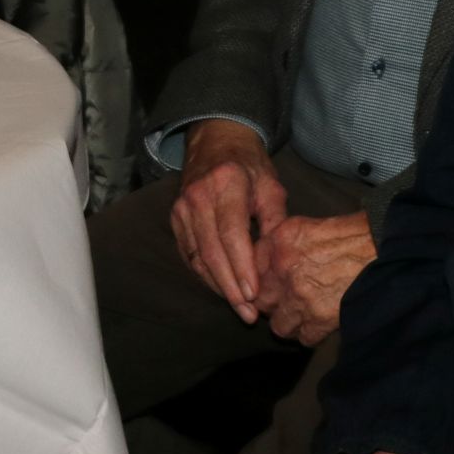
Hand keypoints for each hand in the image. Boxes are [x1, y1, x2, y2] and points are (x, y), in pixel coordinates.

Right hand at [167, 119, 285, 322]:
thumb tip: (278, 259)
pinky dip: (205, 275)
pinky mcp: (175, 218)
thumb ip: (275, 220)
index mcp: (226, 183)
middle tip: (249, 313)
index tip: (255, 294)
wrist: (215, 140)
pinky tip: (223, 289)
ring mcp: (182, 208)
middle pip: (211, 252)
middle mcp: (198, 196)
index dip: (242, 267)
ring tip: (241, 308)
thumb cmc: (249, 165)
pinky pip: (189, 254)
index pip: (231, 234)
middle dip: (230, 288)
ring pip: (197, 258)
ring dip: (218, 287)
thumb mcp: (271, 185)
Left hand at [256, 210, 374, 343]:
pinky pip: (304, 338)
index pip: (250, 269)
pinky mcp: (319, 319)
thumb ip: (280, 243)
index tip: (271, 286)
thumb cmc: (354, 234)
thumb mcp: (307, 226)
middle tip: (288, 302)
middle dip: (274, 304)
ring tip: (305, 316)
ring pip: (278, 325)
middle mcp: (283, 268)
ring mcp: (299, 296)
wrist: (388, 250)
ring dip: (291, 323)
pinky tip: (321, 324)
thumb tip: (264, 264)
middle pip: (261, 300)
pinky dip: (312, 334)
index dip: (261, 280)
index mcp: (279, 240)